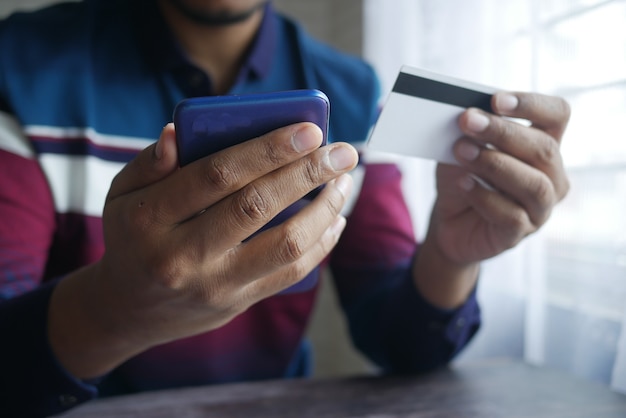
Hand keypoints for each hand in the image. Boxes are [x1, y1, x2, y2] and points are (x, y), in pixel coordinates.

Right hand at [48, 122, 357, 377]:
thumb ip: (149, 163)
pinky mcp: (239, 302)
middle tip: (343, 151)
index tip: (309, 130)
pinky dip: (321, 244)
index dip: (267, 150)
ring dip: (324, 209)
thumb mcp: (122, 195)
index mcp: (150, 217)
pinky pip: (291, 274)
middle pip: (256, 206)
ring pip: (284, 244)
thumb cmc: (132, 236)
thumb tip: (178, 132)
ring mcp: (215, 284)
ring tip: (344, 182)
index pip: (216, 175)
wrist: (129, 308)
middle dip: (307, 173)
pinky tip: (335, 218)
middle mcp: (183, 255)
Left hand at [430, 91, 569, 264]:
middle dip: (502, 132)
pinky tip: (464, 183)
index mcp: (545, 144)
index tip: (496, 100)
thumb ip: (471, 130)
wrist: (447, 220)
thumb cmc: (463, 176)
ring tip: (462, 151)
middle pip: (543, 149)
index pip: (557, 115)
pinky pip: (512, 215)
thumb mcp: (462, 146)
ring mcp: (540, 208)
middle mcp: (552, 176)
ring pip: (533, 184)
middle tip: (468, 120)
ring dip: (494, 164)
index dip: (531, 104)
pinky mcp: (520, 233)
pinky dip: (484, 196)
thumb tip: (469, 113)